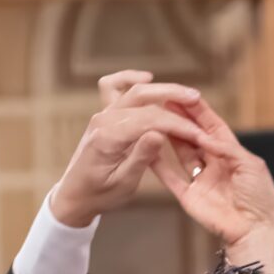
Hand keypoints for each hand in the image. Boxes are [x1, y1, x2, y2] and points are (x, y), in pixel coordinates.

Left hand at [50, 73, 209, 226]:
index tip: (198, 132)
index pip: (150, 120)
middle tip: (197, 100)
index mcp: (108, 138)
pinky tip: (147, 77)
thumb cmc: (99, 194)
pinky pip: (113, 87)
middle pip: (142, 96)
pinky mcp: (104, 115)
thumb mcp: (123, 183)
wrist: (75, 195)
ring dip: (161, 89)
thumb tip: (159, 134)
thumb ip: (140, 158)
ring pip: (133, 90)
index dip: (177, 124)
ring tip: (185, 94)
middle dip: (172, 96)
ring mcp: (102, 114)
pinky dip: (129, 78)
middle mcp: (103, 120)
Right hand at [151, 96, 273, 259]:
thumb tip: (205, 136)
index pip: (213, 127)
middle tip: (163, 101)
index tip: (184, 95)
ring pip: (181, 152)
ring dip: (169, 135)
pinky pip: (171, 178)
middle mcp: (215, 164)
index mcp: (232, 154)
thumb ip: (228, 148)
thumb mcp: (251, 165)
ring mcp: (201, 180)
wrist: (256, 232)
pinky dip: (158, 165)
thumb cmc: (262, 199)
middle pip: (194, 136)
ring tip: (154, 117)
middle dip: (180, 118)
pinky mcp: (190, 197)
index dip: (199, 112)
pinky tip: (147, 148)